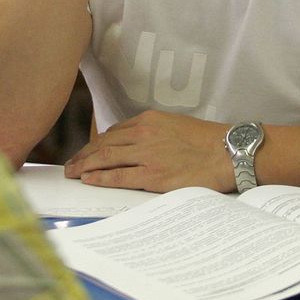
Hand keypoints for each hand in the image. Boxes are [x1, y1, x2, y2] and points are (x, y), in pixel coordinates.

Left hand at [65, 111, 232, 192]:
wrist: (228, 152)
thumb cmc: (207, 141)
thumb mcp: (175, 125)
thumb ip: (153, 133)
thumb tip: (137, 145)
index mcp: (148, 120)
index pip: (113, 132)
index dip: (96, 143)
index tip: (87, 152)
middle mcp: (143, 134)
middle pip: (104, 144)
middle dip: (84, 155)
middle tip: (70, 165)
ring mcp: (146, 155)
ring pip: (105, 158)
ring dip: (85, 166)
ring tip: (72, 173)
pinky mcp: (152, 175)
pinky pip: (118, 176)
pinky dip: (99, 177)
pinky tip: (88, 179)